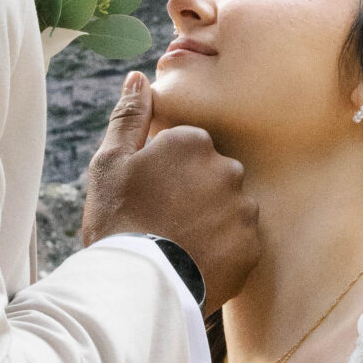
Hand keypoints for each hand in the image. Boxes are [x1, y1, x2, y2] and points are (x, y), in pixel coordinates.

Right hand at [83, 73, 258, 307]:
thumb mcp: (110, 162)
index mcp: (194, 142)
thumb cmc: (118, 219)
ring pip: (228, 208)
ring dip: (209, 222)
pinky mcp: (252, 246)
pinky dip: (221, 250)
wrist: (139, 285)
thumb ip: (129, 116)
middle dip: (192, 194)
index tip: (148, 196)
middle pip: (211, 176)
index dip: (165, 173)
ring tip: (178, 245)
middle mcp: (228, 168)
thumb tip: (140, 78)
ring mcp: (243, 209)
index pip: (187, 149)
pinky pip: (239, 241)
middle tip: (161, 222)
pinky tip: (195, 261)